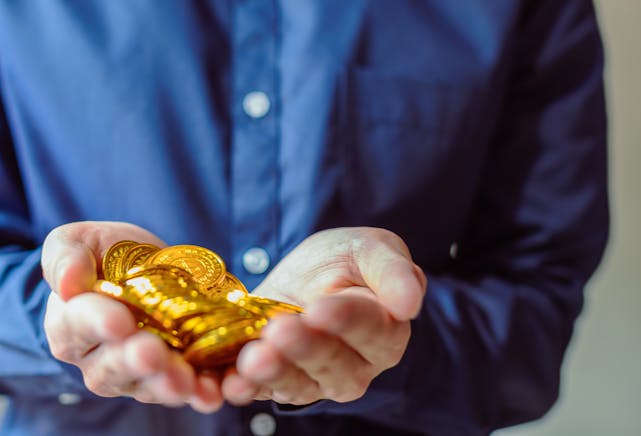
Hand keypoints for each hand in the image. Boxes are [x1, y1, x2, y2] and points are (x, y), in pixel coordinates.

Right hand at [41, 221, 222, 411]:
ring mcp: (135, 374)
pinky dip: (199, 392)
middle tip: (152, 353)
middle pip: (113, 366)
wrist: (141, 268)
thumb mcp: (78, 240)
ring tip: (183, 379)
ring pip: (147, 385)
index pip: (78, 326)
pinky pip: (183, 389)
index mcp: (68, 324)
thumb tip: (68, 282)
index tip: (118, 322)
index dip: (98, 324)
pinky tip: (211, 390)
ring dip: (167, 382)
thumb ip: (65, 255)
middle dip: (135, 361)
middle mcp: (97, 359)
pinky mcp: (169, 377)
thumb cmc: (103, 255)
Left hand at [221, 227, 425, 405]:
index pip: (370, 330)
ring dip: (274, 373)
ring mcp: (313, 379)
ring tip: (254, 358)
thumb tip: (410, 302)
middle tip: (281, 329)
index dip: (345, 322)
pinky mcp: (275, 381)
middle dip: (304, 348)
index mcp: (384, 332)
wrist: (304, 277)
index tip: (320, 308)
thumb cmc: (347, 261)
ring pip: (297, 383)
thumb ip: (393, 270)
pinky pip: (262, 391)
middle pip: (332, 364)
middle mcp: (353, 366)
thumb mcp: (371, 249)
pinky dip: (245, 388)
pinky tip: (230, 383)